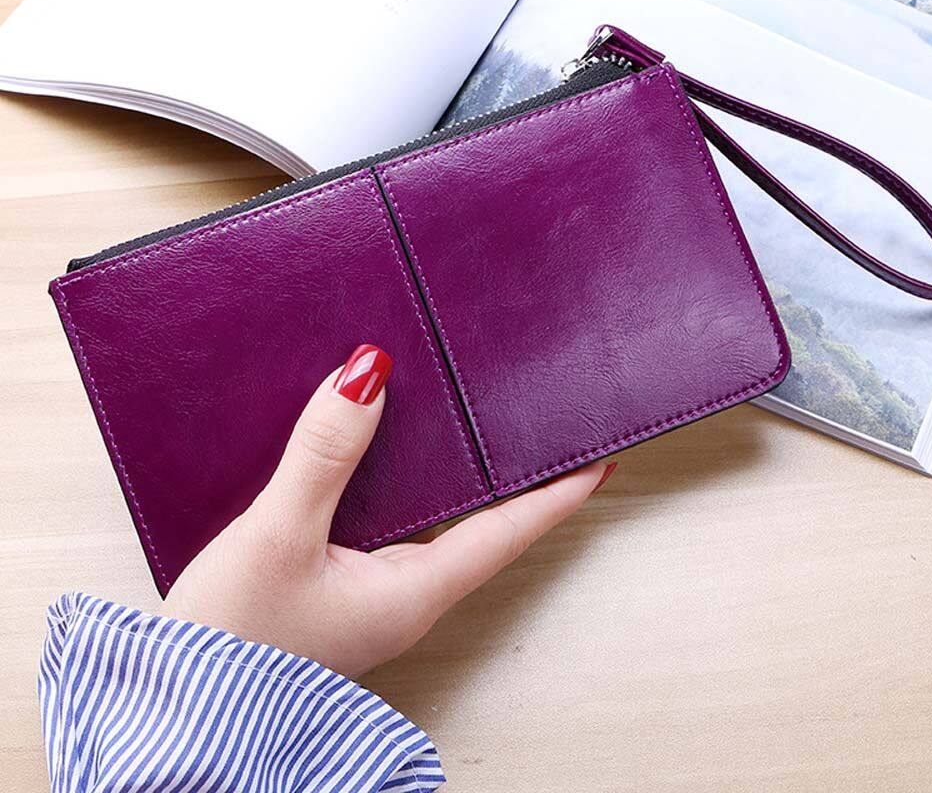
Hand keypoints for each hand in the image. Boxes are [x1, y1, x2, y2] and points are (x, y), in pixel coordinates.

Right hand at [162, 344, 613, 676]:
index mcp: (413, 591)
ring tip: (468, 425)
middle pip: (479, 527)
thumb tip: (371, 375)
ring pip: (432, 524)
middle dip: (510, 477)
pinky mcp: (339, 587)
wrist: (171, 715)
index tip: (602, 454)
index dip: (556, 493)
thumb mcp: (277, 538)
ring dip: (455, 479)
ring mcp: (373, 595)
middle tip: (534, 422)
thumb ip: (324, 456)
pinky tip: (381, 457)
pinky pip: (389, 526)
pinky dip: (400, 486)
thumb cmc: (231, 642)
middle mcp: (405, 594)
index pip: (506, 533)